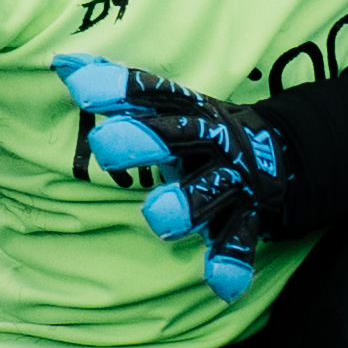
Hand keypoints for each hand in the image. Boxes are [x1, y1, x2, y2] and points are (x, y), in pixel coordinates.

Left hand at [50, 53, 289, 301]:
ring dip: (185, 203)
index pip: (154, 93)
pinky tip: (220, 284)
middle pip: (181, 135)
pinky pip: (240, 240)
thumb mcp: (174, 107)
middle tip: (105, 145)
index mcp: (190, 111)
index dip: (119, 87)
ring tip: (159, 218)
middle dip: (145, 139)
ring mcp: (233, 179)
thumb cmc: (203, 133)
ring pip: (209, 191)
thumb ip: (123, 91)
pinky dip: (231, 261)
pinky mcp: (251, 216)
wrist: (284, 156)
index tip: (78, 84)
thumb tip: (63, 64)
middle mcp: (213, 141)